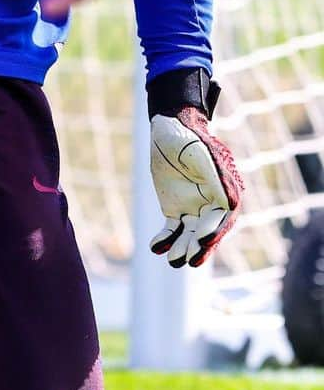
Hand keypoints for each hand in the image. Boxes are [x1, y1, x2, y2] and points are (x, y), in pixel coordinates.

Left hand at [150, 106, 242, 267]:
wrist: (169, 127)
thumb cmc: (188, 139)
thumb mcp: (201, 155)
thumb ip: (216, 178)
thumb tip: (233, 203)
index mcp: (225, 192)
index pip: (222, 217)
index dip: (213, 231)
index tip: (201, 240)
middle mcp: (213, 204)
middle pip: (208, 231)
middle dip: (200, 247)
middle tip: (190, 261)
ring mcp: (195, 208)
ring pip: (191, 234)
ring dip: (183, 248)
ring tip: (173, 261)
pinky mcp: (176, 209)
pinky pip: (173, 229)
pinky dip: (166, 240)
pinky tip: (156, 247)